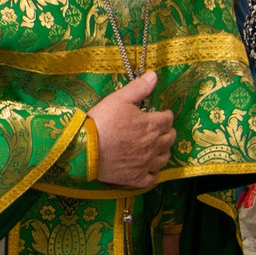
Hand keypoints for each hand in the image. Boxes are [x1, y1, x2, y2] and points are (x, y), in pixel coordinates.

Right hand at [91, 71, 176, 190]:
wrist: (86, 149)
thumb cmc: (102, 121)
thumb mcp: (119, 99)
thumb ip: (138, 88)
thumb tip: (155, 76)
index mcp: (152, 125)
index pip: (168, 119)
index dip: (165, 115)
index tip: (160, 114)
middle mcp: (154, 145)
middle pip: (169, 138)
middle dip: (166, 131)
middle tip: (159, 129)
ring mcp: (146, 164)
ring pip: (164, 158)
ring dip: (163, 150)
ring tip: (157, 147)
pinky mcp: (137, 178)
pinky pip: (153, 177)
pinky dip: (154, 172)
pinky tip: (149, 168)